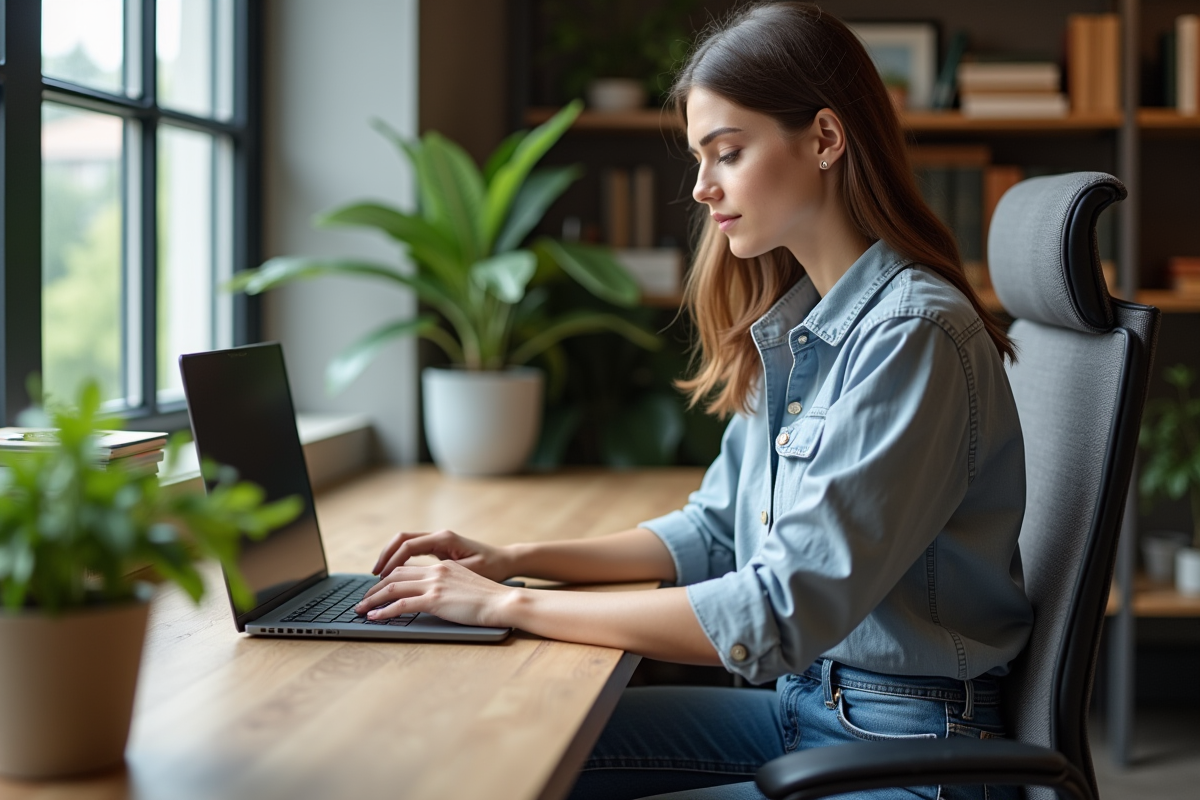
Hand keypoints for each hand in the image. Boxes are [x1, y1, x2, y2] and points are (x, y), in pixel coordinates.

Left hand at [356, 561, 517, 627]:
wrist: (503, 601)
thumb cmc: (490, 599)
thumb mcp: (466, 585)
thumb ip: (449, 586)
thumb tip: (437, 598)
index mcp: (443, 566)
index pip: (407, 567)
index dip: (388, 577)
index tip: (378, 588)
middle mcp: (436, 571)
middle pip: (395, 575)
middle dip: (375, 588)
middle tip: (363, 600)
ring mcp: (434, 584)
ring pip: (393, 587)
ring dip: (372, 599)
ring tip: (361, 609)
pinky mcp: (435, 600)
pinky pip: (401, 604)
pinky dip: (384, 611)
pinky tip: (374, 617)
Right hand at [371, 529, 511, 581]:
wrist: (505, 561)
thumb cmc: (491, 567)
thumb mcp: (470, 571)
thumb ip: (447, 572)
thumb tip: (424, 577)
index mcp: (444, 539)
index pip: (408, 546)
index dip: (392, 561)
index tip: (381, 576)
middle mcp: (439, 536)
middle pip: (401, 540)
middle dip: (385, 556)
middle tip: (374, 574)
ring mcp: (438, 540)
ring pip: (405, 543)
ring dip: (391, 557)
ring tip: (379, 574)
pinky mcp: (439, 548)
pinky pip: (413, 550)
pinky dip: (401, 559)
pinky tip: (395, 573)